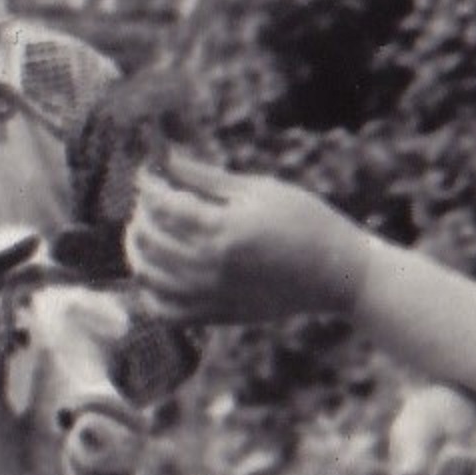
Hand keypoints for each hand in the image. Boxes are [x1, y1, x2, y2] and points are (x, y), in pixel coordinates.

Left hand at [126, 153, 370, 323]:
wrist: (338, 275)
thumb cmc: (306, 221)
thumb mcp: (259, 189)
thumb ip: (207, 178)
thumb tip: (166, 158)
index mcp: (224, 229)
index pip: (164, 204)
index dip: (149, 184)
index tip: (148, 172)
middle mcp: (212, 266)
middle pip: (150, 239)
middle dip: (141, 214)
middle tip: (149, 200)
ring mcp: (212, 296)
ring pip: (149, 276)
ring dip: (137, 250)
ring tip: (144, 232)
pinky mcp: (218, 316)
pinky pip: (165, 311)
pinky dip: (148, 292)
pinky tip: (153, 273)